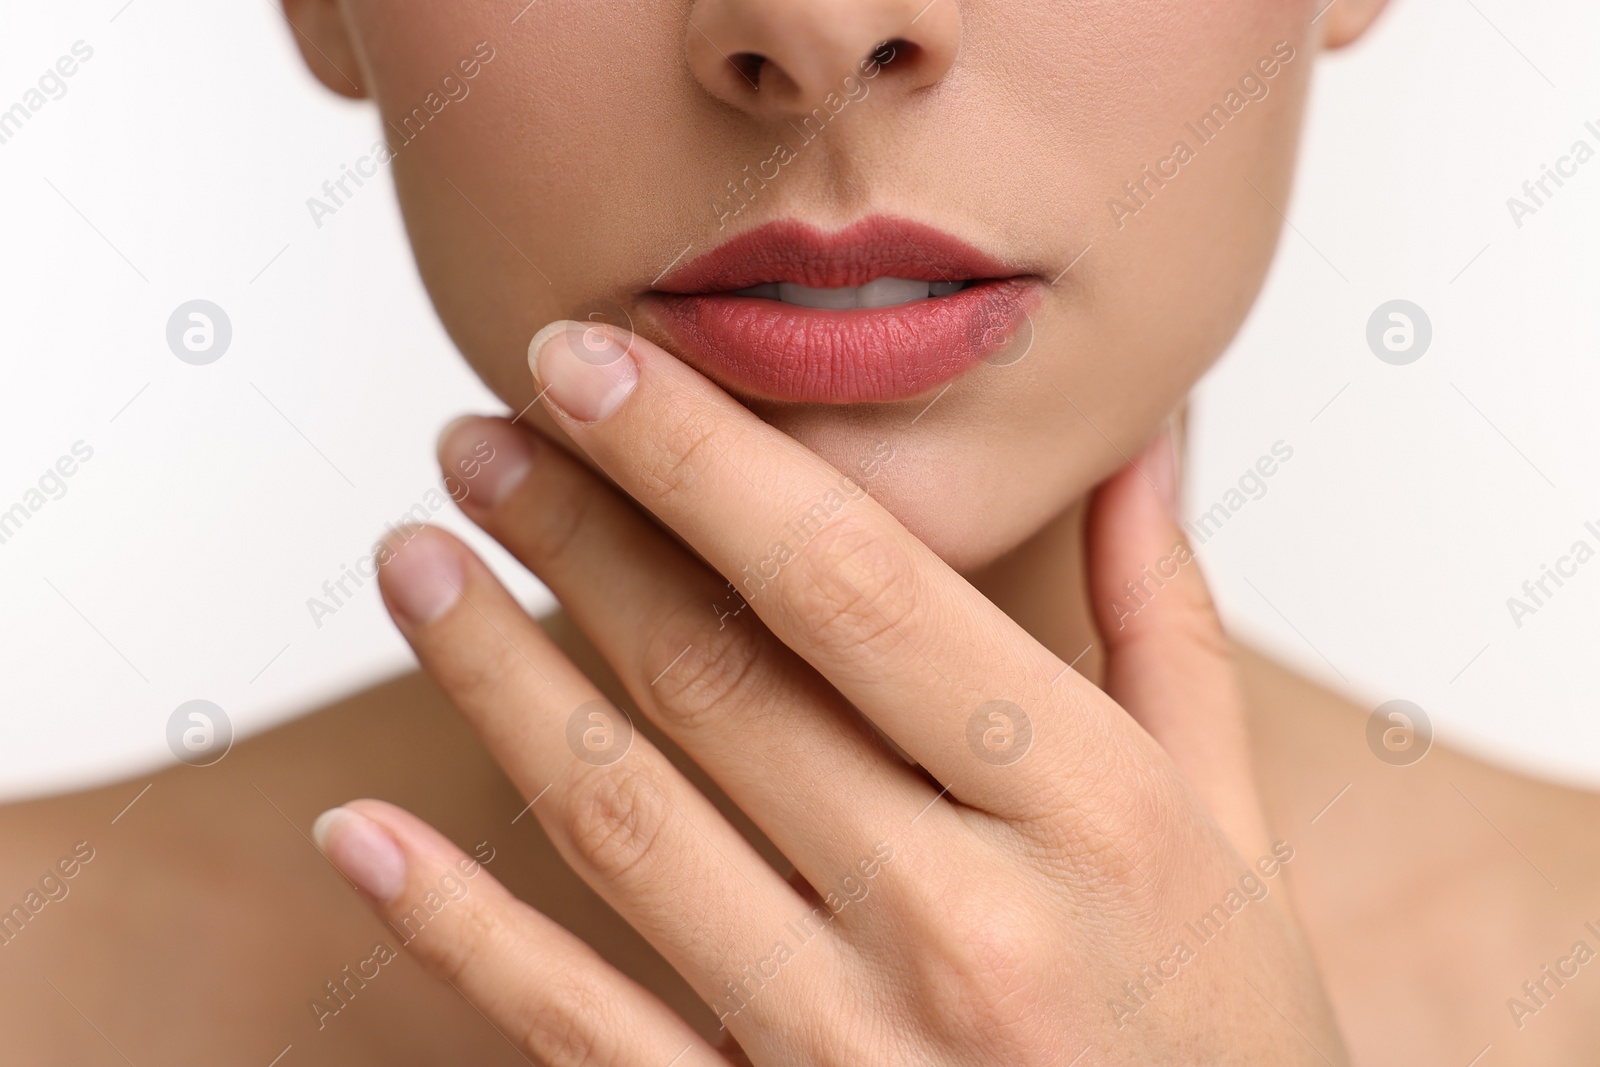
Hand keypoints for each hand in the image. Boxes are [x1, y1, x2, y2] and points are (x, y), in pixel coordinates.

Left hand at [312, 321, 1345, 1063]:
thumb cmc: (1228, 1049)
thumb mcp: (1234, 836)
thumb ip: (1170, 629)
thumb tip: (1140, 442)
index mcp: (1088, 809)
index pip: (853, 584)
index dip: (700, 457)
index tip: (590, 363)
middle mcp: (962, 920)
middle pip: (714, 676)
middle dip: (575, 534)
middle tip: (480, 438)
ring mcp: (849, 1048)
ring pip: (623, 819)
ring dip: (492, 675)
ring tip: (411, 558)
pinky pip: (580, 1025)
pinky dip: (457, 926)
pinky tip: (362, 833)